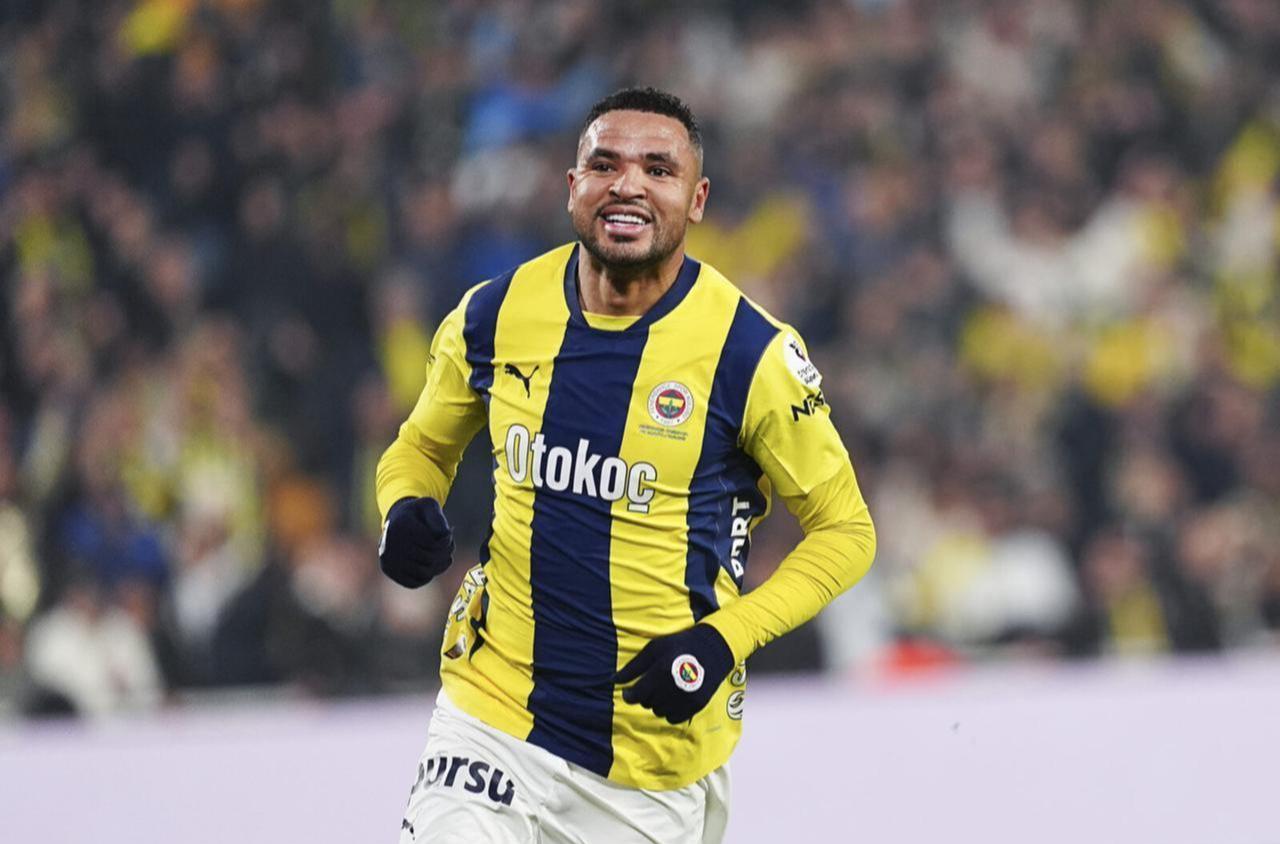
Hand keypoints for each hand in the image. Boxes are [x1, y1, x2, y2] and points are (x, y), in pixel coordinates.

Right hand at [378, 497, 453, 587]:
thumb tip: (443, 535)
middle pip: (429, 558)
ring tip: (446, 556)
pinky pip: (414, 582)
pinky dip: (428, 576)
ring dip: (440, 566)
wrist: (394, 522)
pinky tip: (434, 565)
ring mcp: (387, 559)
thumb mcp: (429, 506)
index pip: (431, 543)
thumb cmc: (417, 514)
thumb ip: (438, 518)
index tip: (449, 535)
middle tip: (450, 547)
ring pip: (423, 572)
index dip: (447, 540)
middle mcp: (389, 543)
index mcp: (400, 525)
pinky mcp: (388, 570)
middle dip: (445, 553)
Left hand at [613, 625, 733, 723]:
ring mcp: (686, 698)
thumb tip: (613, 680)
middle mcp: (673, 687)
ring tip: (664, 689)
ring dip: (657, 703)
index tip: (629, 692)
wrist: (713, 648)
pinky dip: (670, 711)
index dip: (629, 695)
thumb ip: (633, 666)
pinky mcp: (696, 705)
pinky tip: (673, 698)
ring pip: (659, 712)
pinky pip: (673, 718)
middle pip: (647, 704)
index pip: (637, 695)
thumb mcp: (654, 648)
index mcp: (661, 671)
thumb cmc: (679, 645)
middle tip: (652, 684)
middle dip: (645, 696)